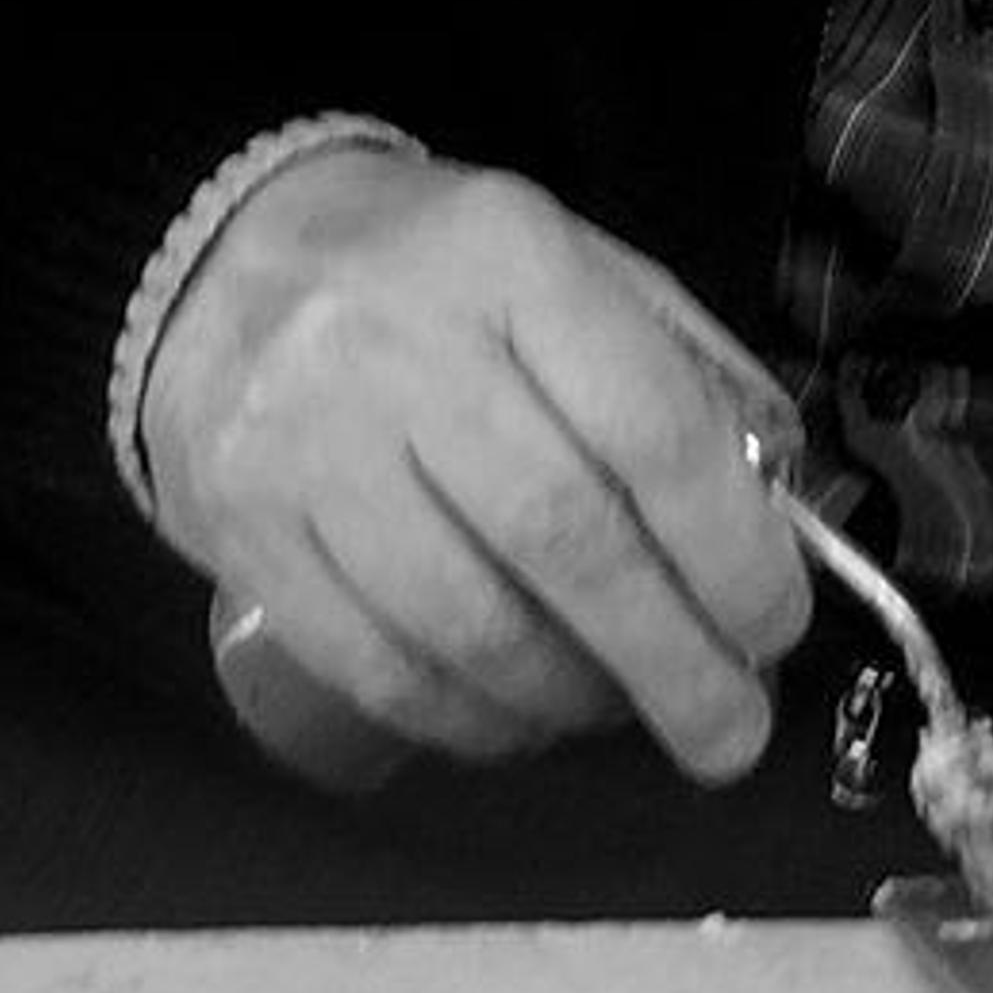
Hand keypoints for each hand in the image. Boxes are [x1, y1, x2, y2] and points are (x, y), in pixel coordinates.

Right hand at [137, 147, 810, 778]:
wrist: (216, 257)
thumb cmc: (434, 278)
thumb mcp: (573, 267)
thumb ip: (680, 371)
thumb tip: (775, 516)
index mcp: (509, 258)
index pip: (649, 426)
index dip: (729, 551)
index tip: (772, 631)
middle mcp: (397, 343)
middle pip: (563, 539)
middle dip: (669, 661)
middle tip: (728, 736)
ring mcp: (306, 441)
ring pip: (466, 621)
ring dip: (567, 697)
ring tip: (618, 712)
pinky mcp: (242, 527)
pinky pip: (374, 663)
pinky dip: (463, 718)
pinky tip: (516, 719)